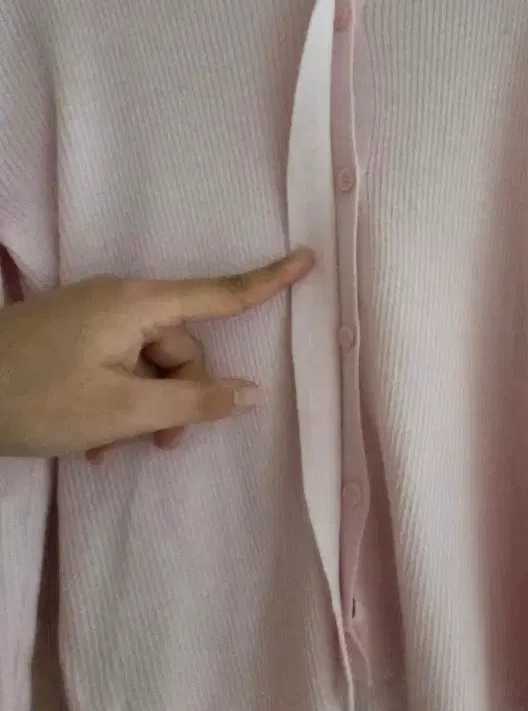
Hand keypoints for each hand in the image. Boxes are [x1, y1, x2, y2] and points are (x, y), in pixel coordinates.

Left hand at [0, 250, 314, 460]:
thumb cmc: (36, 397)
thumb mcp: (121, 409)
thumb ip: (192, 401)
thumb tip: (252, 394)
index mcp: (138, 305)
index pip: (221, 293)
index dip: (269, 282)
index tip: (308, 260)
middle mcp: (121, 301)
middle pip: (182, 345)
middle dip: (182, 394)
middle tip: (162, 443)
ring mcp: (93, 317)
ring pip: (149, 362)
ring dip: (147, 406)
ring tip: (117, 450)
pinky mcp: (73, 335)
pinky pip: (118, 363)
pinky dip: (119, 400)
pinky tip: (95, 444)